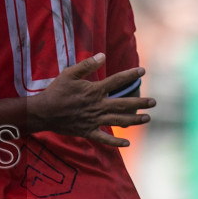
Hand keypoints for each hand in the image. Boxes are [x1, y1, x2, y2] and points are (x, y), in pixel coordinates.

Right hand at [28, 53, 155, 146]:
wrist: (43, 112)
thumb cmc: (56, 91)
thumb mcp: (69, 74)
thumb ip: (86, 65)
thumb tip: (102, 55)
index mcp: (94, 90)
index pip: (117, 81)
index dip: (130, 75)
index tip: (142, 71)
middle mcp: (97, 105)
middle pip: (124, 103)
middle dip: (140, 102)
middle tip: (154, 102)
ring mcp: (94, 120)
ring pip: (119, 120)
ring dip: (134, 120)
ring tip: (147, 118)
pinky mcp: (88, 131)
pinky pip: (104, 138)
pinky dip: (115, 142)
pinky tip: (126, 143)